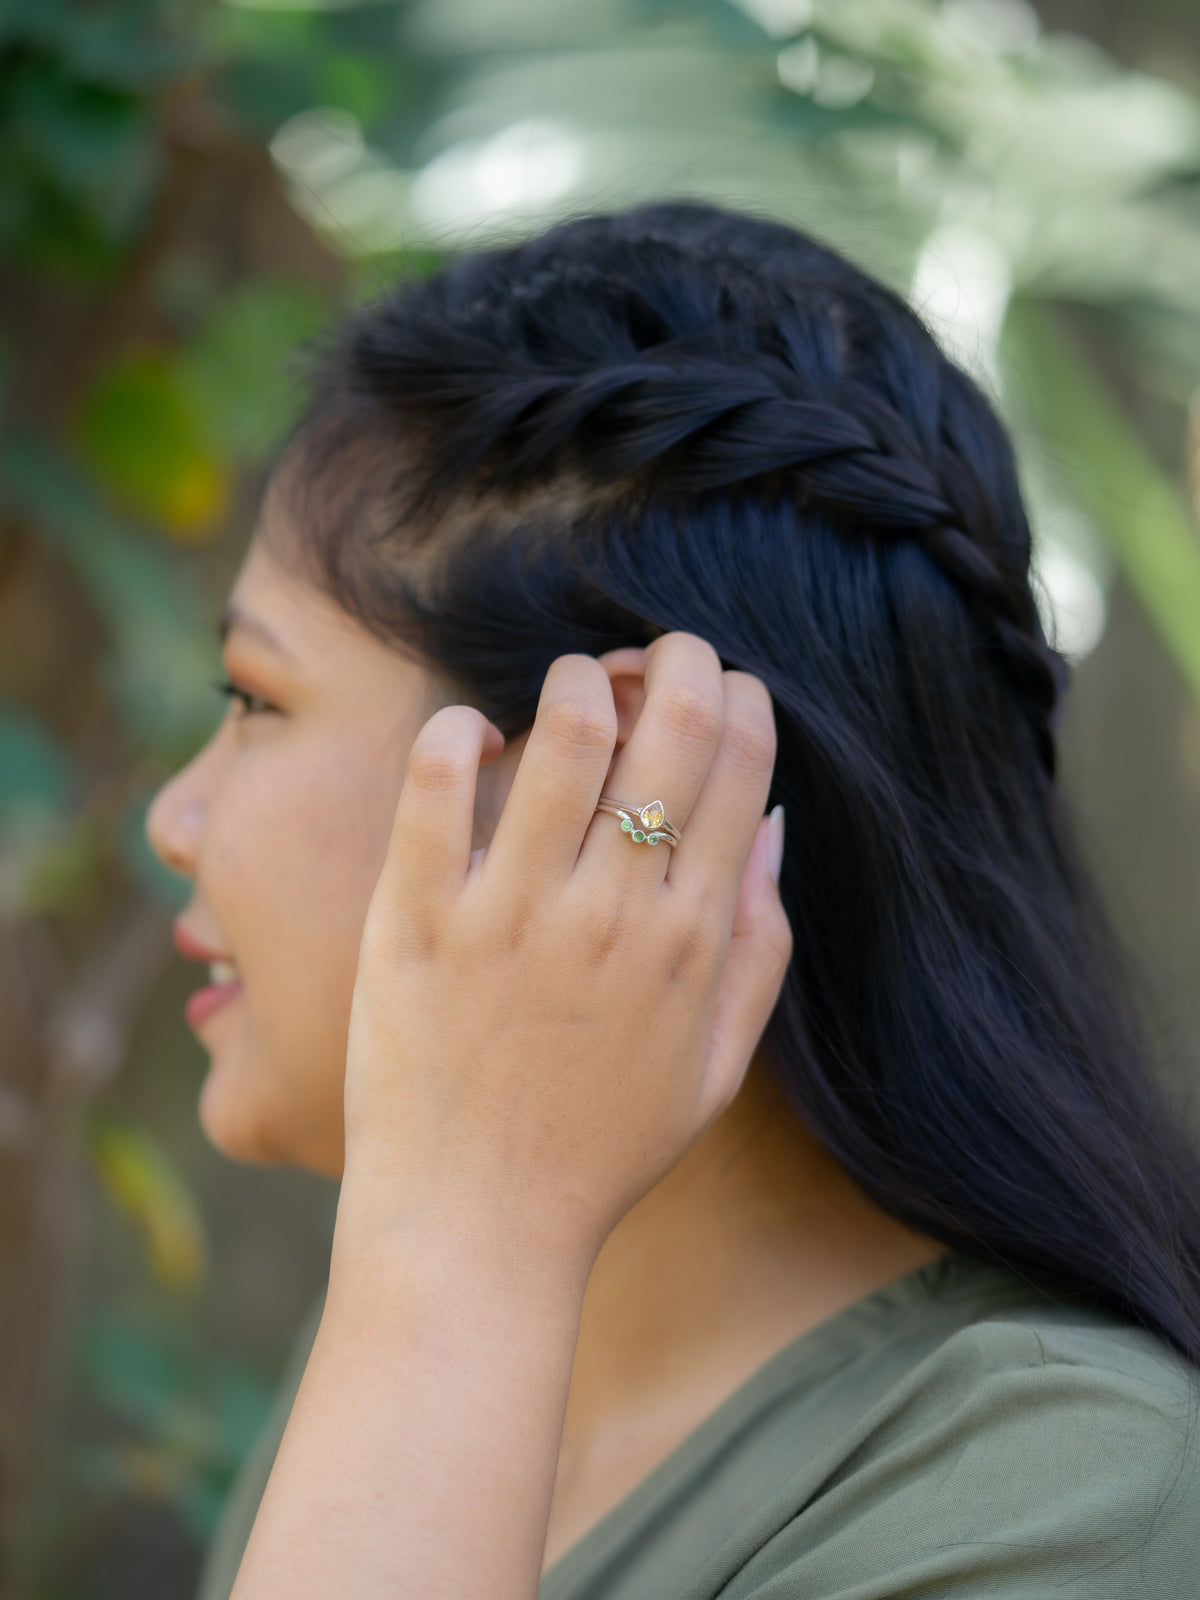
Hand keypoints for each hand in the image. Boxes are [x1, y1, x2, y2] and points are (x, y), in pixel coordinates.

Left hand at [337, 634, 791, 1285]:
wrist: (476, 1229)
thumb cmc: (600, 1150)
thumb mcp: (715, 1065)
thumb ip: (758, 946)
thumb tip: (772, 827)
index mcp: (691, 940)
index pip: (738, 765)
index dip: (739, 698)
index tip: (720, 686)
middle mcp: (612, 913)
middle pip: (669, 726)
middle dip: (674, 658)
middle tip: (651, 653)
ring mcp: (510, 913)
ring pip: (564, 734)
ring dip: (578, 681)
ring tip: (570, 688)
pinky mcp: (415, 920)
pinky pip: (438, 787)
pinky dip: (460, 734)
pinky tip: (473, 733)